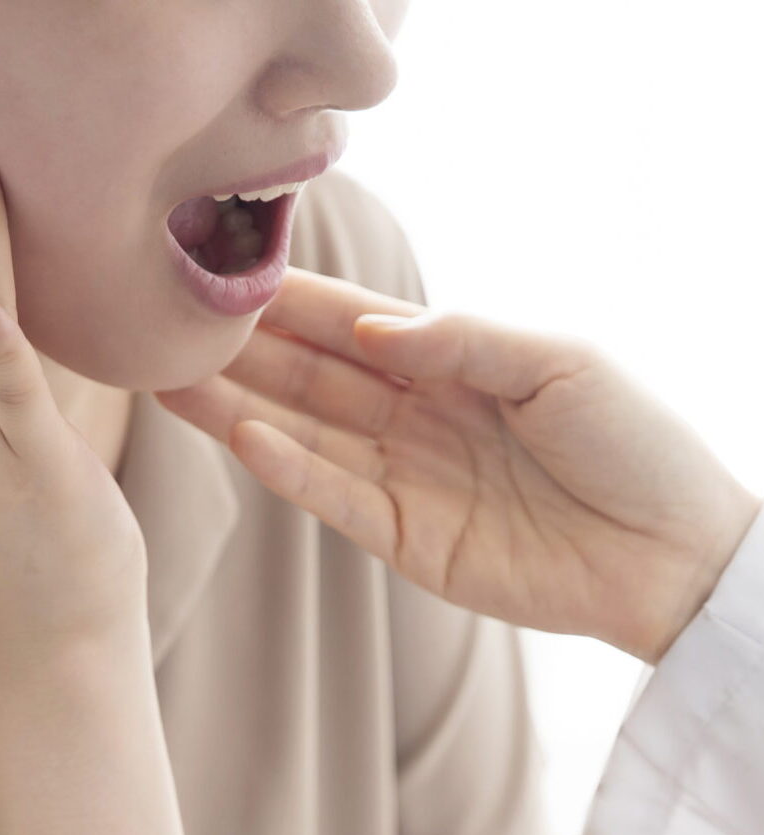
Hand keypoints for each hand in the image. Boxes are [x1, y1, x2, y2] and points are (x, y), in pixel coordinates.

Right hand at [151, 267, 761, 666]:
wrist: (669, 553)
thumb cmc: (633, 443)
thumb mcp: (559, 363)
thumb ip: (464, 341)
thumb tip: (374, 328)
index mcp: (453, 364)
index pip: (353, 326)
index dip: (292, 303)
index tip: (227, 277)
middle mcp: (415, 417)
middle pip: (311, 379)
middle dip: (242, 354)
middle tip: (169, 329)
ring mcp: (404, 480)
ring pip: (305, 437)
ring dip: (240, 410)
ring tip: (173, 383)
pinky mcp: (405, 541)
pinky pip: (337, 499)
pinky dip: (292, 471)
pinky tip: (245, 438)